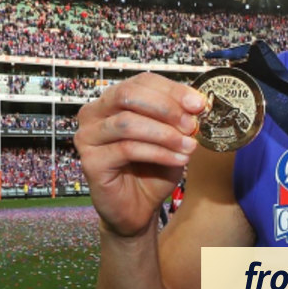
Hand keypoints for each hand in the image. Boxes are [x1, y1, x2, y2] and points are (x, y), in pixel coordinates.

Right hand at [73, 72, 206, 236]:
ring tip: (189, 146)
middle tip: (191, 125)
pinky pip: (127, 149)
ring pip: (127, 123)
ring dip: (165, 134)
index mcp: (113, 100)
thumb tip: (197, 102)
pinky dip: (159, 153)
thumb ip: (180, 118)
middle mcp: (94, 114)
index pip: (142, 81)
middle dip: (166, 108)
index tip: (199, 104)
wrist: (139, 207)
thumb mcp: (173, 137)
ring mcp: (88, 137)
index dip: (172, 90)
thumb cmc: (153, 168)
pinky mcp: (90, 161)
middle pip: (129, 95)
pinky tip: (179, 160)